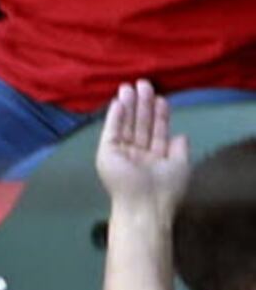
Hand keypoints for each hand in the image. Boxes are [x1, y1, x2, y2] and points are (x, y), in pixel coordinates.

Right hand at [96, 79, 190, 215]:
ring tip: (130, 87)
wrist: (145, 205)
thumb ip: (180, 150)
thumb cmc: (166, 189)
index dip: (160, 115)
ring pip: (127, 124)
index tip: (161, 98)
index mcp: (156, 159)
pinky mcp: (107, 150)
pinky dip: (115, 116)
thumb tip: (182, 134)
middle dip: (143, 105)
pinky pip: (112, 130)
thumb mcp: (181, 168)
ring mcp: (122, 151)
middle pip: (141, 124)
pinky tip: (119, 101)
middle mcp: (139, 153)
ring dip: (128, 105)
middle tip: (144, 84)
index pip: (157, 132)